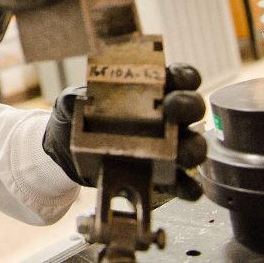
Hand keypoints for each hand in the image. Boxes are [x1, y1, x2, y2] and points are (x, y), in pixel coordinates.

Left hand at [42, 63, 207, 199]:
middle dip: (188, 105)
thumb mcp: (72, 102)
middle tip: (172, 108)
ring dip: (192, 149)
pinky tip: (186, 187)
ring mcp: (169, 147)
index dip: (184, 75)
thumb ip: (74, 97)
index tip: (174, 78)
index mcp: (152, 90)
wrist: (68, 154)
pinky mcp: (164, 176)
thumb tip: (78, 100)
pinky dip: (189, 187)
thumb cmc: (80, 119)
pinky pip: (185, 183)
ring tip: (179, 153)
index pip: (180, 77)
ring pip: (194, 145)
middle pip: (193, 107)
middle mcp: (168, 117)